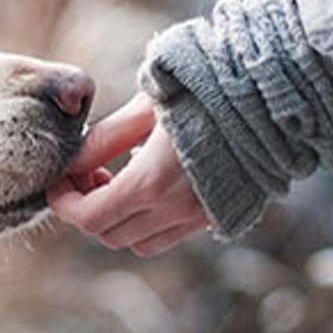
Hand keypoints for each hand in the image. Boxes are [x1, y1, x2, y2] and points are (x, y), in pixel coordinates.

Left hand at [48, 92, 208, 255]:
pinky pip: (168, 235)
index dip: (63, 203)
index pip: (88, 218)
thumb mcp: (145, 107)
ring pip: (138, 242)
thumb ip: (103, 139)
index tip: (58, 181)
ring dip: (117, 219)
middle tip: (87, 173)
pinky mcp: (218, 215)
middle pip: (108, 235)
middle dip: (87, 209)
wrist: (274, 95)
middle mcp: (176, 210)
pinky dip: (147, 221)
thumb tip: (70, 162)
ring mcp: (199, 217)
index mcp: (152, 182)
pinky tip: (150, 181)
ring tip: (116, 178)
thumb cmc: (205, 89)